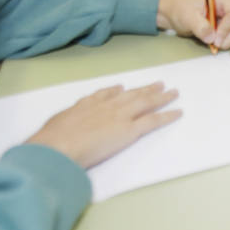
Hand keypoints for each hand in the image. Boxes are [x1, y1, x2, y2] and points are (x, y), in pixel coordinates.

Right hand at [27, 82, 180, 168]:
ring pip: (146, 102)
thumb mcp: (57, 123)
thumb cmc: (51, 139)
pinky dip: (167, 115)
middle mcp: (107, 106)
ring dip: (161, 97)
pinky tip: (177, 112)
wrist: (58, 146)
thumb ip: (66, 120)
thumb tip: (66, 122)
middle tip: (159, 83)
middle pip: (132, 95)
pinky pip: (153, 120)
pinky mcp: (130, 130)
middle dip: (146, 89)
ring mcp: (120, 116)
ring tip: (173, 92)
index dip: (117, 91)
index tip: (124, 88)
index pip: (106, 94)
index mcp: (87, 104)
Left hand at [157, 0, 229, 48]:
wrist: (177, 15)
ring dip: (227, 42)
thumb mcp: (187, 17)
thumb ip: (199, 26)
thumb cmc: (182, 10)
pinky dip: (225, 43)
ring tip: (211, 42)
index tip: (215, 39)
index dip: (227, 29)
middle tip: (215, 44)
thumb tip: (211, 37)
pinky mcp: (228, 28)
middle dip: (229, 38)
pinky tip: (213, 42)